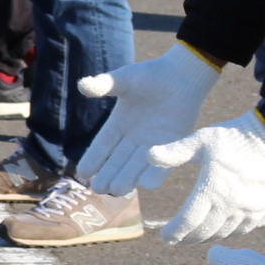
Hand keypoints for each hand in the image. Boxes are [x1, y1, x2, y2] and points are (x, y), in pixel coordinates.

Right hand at [73, 44, 224, 195]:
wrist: (182, 76)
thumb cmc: (151, 75)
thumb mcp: (124, 80)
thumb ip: (103, 84)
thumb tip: (82, 85)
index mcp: (118, 125)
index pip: (102, 146)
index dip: (93, 160)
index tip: (83, 173)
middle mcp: (133, 139)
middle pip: (116, 162)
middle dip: (107, 175)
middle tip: (98, 188)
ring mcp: (152, 144)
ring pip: (135, 167)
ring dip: (126, 179)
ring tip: (117, 189)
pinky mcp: (172, 146)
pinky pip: (161, 164)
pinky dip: (154, 174)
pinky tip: (145, 184)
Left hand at [155, 110, 264, 244]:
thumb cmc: (232, 137)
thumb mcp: (200, 140)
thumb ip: (175, 152)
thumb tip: (147, 155)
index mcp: (211, 188)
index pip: (187, 221)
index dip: (174, 232)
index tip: (164, 236)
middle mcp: (229, 203)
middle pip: (203, 232)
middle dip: (186, 238)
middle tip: (176, 238)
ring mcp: (247, 208)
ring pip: (221, 234)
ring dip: (205, 238)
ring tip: (193, 235)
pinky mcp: (259, 209)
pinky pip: (241, 231)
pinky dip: (226, 234)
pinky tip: (217, 231)